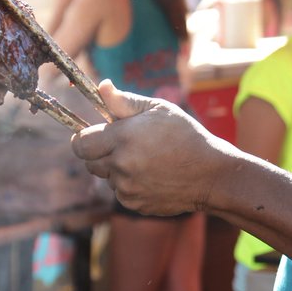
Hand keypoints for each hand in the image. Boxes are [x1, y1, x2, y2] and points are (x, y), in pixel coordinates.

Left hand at [71, 81, 222, 215]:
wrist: (211, 174)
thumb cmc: (186, 135)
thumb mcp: (158, 109)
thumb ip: (125, 101)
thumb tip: (101, 86)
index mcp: (122, 138)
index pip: (81, 143)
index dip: (84, 138)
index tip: (95, 135)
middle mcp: (120, 165)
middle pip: (89, 162)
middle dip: (100, 153)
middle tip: (123, 145)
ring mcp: (126, 188)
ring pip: (107, 178)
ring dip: (117, 169)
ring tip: (146, 160)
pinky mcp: (134, 204)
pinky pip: (121, 193)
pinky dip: (130, 185)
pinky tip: (152, 176)